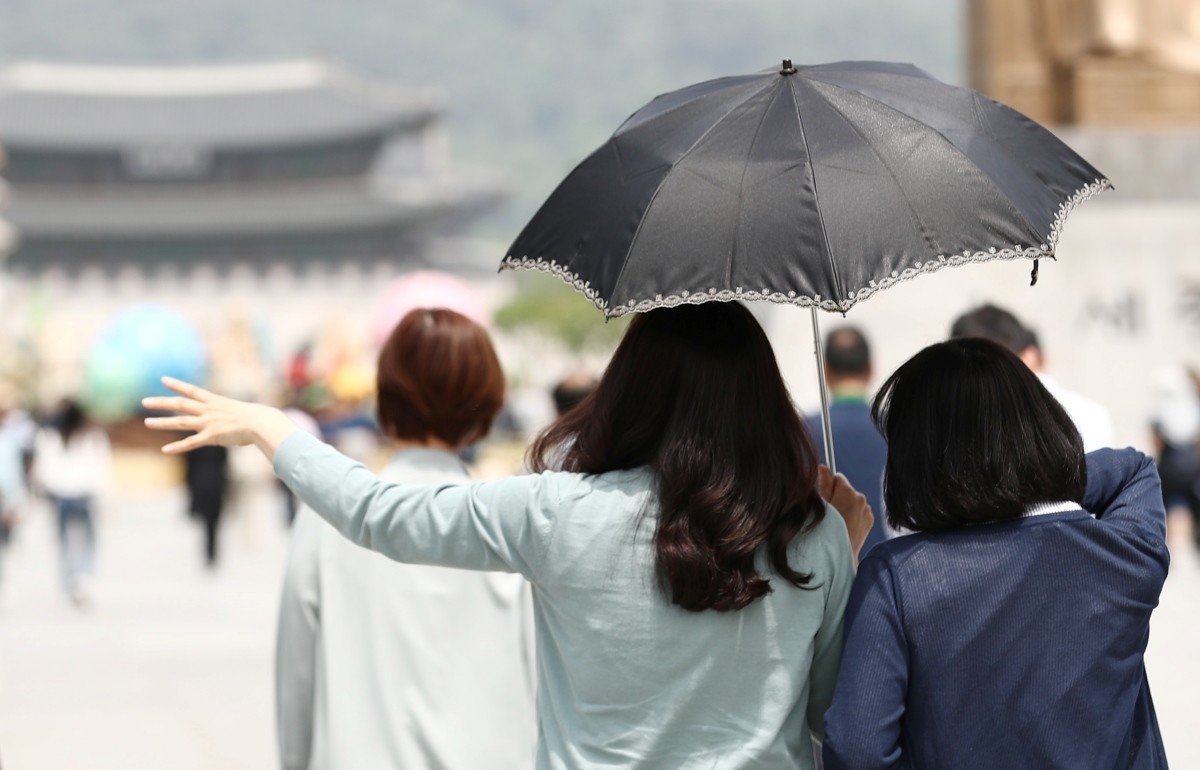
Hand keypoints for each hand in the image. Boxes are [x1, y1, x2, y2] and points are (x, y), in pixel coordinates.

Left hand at [142, 377, 297, 460]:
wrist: (260, 423)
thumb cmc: (256, 417)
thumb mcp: (240, 410)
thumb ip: (231, 412)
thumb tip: (234, 415)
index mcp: (215, 401)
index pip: (192, 390)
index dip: (177, 385)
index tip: (163, 380)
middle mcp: (208, 410)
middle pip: (180, 404)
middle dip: (161, 403)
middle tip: (145, 402)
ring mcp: (208, 423)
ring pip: (180, 422)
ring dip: (162, 422)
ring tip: (147, 423)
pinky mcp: (211, 437)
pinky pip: (191, 442)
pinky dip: (178, 446)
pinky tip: (165, 449)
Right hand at [818, 465, 872, 562]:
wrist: (841, 555)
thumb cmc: (827, 531)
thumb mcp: (821, 505)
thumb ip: (823, 484)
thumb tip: (823, 467)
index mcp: (848, 492)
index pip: (838, 477)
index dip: (829, 485)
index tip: (825, 495)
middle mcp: (861, 499)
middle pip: (846, 489)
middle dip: (838, 496)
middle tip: (829, 513)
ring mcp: (867, 510)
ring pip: (853, 501)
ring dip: (846, 507)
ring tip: (838, 522)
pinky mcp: (870, 520)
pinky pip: (860, 511)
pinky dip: (853, 515)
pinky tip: (846, 526)